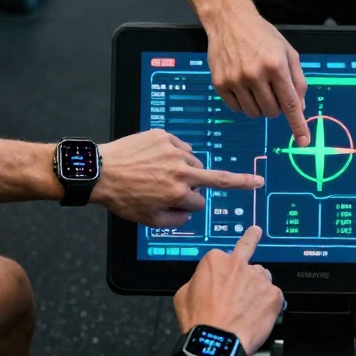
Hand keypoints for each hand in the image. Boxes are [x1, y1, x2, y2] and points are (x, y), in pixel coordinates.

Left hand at [92, 129, 263, 226]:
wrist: (99, 171)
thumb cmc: (122, 197)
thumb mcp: (149, 220)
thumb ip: (176, 219)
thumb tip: (190, 211)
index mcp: (179, 193)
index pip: (200, 202)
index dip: (191, 205)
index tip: (203, 203)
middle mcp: (181, 171)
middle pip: (213, 178)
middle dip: (232, 182)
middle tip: (256, 181)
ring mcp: (173, 151)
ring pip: (194, 162)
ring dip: (187, 168)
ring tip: (162, 172)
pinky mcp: (163, 136)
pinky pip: (180, 146)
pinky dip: (175, 153)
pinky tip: (157, 159)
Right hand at [174, 226, 284, 355]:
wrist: (216, 342)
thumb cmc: (199, 322)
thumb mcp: (183, 295)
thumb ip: (197, 280)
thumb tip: (204, 282)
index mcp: (215, 260)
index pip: (223, 257)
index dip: (222, 272)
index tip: (223, 275)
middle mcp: (238, 264)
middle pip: (248, 260)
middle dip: (250, 252)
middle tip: (255, 232)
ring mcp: (258, 278)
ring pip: (263, 278)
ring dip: (258, 288)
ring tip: (248, 308)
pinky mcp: (273, 294)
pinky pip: (274, 296)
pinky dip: (269, 306)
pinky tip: (257, 317)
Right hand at [206, 8, 309, 145]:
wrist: (229, 20)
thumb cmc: (262, 35)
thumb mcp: (287, 52)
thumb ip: (297, 80)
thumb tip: (300, 108)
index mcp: (275, 65)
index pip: (290, 103)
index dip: (298, 125)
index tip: (304, 141)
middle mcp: (255, 74)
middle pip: (272, 112)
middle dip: (276, 107)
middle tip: (272, 89)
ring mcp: (235, 80)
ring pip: (254, 113)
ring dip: (260, 106)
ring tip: (257, 85)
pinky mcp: (220, 84)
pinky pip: (237, 109)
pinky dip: (244, 103)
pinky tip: (243, 85)